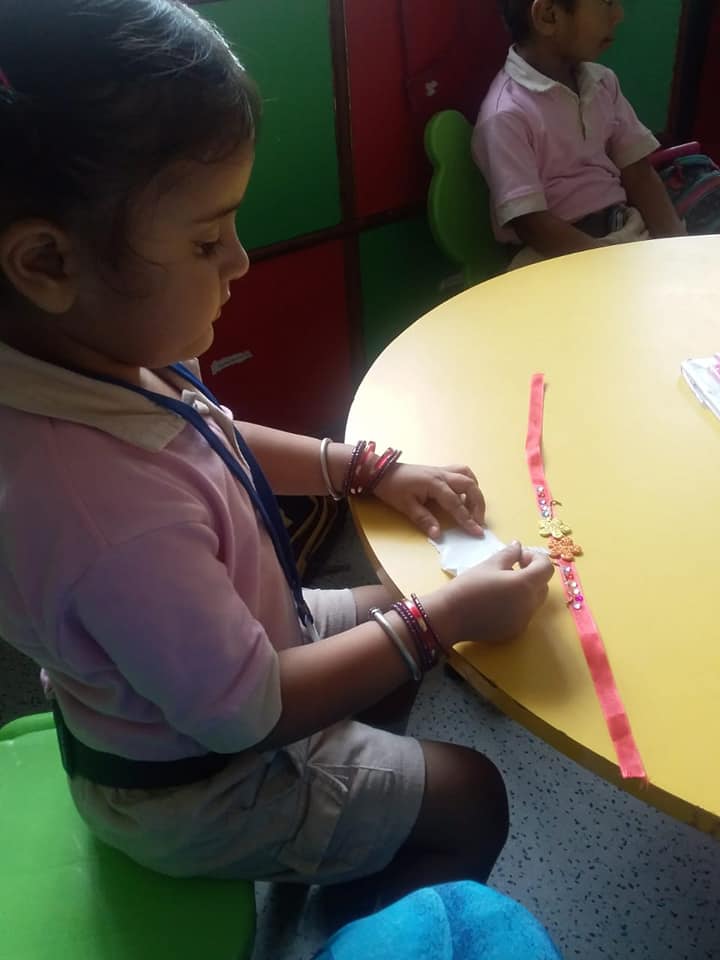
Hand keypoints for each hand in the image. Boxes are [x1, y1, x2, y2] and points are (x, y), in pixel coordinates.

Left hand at [372, 463, 484, 538]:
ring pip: (468, 476)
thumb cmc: (392, 488)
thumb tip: (438, 535)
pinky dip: (468, 483)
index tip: (477, 532)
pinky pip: (461, 472)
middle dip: (478, 504)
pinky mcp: (440, 470)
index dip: (467, 519)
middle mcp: (442, 475)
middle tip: (479, 521)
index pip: (456, 503)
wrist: (381, 471)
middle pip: (469, 486)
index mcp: (434, 484)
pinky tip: (465, 495)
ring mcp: (442, 470)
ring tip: (474, 508)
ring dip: (475, 492)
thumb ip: (424, 520)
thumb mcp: (406, 506)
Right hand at [423, 542, 553, 646]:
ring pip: (534, 600)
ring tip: (503, 585)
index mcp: (525, 585)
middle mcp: (530, 605)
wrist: (449, 616)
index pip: (547, 568)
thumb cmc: (468, 586)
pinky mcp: (515, 631)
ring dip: (526, 589)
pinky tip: (497, 601)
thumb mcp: (489, 564)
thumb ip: (509, 554)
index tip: (519, 557)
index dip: (536, 558)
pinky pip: (524, 613)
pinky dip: (518, 604)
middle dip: (532, 573)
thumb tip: (518, 546)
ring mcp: (524, 620)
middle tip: (512, 567)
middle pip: (543, 585)